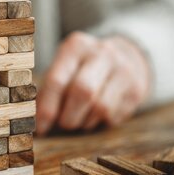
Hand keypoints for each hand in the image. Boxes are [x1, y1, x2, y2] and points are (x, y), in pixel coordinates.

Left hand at [36, 32, 150, 133]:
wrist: (127, 55)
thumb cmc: (83, 67)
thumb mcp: (66, 67)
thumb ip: (50, 89)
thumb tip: (36, 121)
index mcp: (76, 46)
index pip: (57, 80)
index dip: (47, 108)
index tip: (40, 128)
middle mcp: (102, 53)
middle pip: (82, 92)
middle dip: (69, 117)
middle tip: (63, 125)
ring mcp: (123, 69)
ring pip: (101, 108)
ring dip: (85, 122)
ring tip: (80, 118)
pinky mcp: (137, 88)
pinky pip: (115, 116)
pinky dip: (101, 122)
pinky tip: (98, 114)